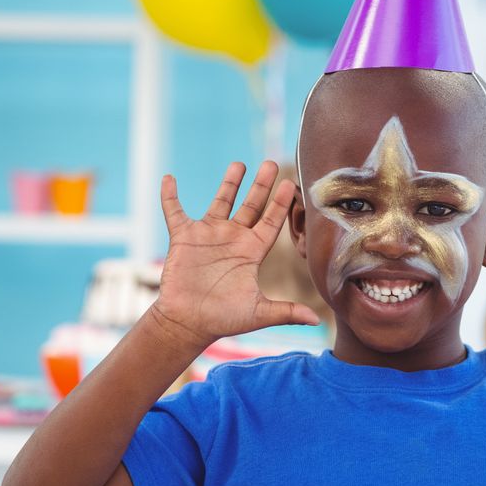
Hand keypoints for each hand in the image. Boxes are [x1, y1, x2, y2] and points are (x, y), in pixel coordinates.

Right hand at [152, 160, 319, 348]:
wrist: (189, 323)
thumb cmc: (223, 319)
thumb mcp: (258, 313)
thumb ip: (286, 312)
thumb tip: (316, 321)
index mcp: (251, 253)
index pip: (270, 222)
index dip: (280, 204)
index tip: (291, 184)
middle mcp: (232, 240)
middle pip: (250, 206)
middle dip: (260, 185)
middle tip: (270, 163)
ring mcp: (208, 236)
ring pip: (221, 202)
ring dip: (229, 183)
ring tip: (239, 164)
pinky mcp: (183, 238)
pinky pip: (174, 211)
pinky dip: (170, 196)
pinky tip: (169, 178)